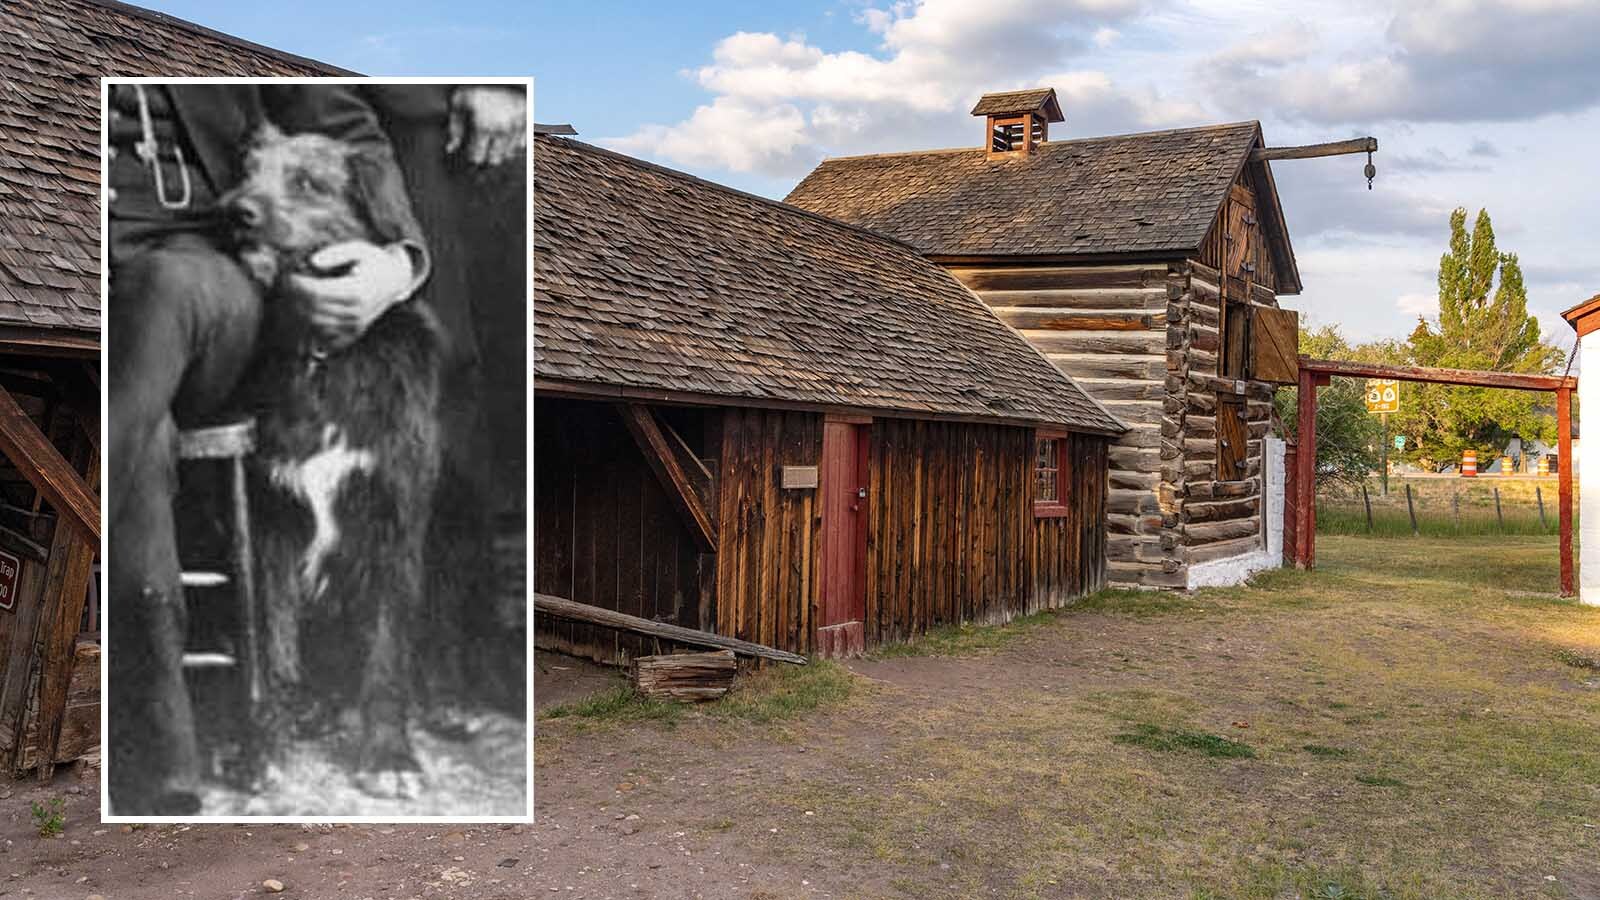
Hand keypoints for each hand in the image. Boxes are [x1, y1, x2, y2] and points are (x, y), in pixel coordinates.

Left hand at [285, 241, 415, 348]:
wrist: (395, 280)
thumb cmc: (373, 261)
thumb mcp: (358, 248)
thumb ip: (335, 253)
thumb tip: (312, 262)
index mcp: (357, 292)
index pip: (316, 293)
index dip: (297, 285)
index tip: (289, 276)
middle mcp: (356, 313)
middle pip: (312, 310)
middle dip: (294, 298)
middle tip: (286, 286)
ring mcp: (356, 326)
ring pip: (316, 326)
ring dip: (299, 314)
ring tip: (293, 298)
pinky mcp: (354, 333)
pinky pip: (326, 338)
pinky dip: (312, 328)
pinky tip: (307, 314)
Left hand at [446, 86, 526, 167]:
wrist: (502, 76)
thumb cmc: (477, 90)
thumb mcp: (458, 104)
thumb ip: (454, 128)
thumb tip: (451, 149)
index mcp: (483, 126)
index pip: (477, 157)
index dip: (472, 159)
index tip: (470, 156)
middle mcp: (502, 130)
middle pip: (494, 160)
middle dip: (486, 159)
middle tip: (482, 154)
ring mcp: (516, 128)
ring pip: (508, 155)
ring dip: (499, 152)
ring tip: (492, 144)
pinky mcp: (526, 125)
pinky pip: (520, 146)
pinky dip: (512, 145)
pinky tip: (504, 138)